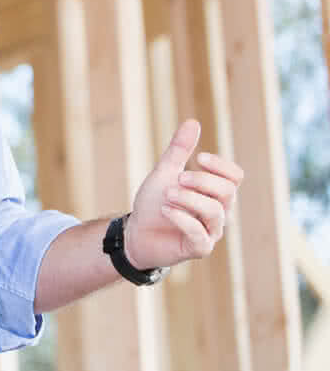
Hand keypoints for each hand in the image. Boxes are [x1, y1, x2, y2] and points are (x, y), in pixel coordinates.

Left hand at [125, 119, 243, 269]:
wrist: (135, 232)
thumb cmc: (153, 202)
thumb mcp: (164, 173)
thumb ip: (179, 151)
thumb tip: (193, 122)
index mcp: (214, 193)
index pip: (235, 177)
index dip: (222, 166)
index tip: (200, 158)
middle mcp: (218, 212)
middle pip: (227, 192)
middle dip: (203, 181)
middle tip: (179, 178)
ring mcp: (211, 232)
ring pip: (215, 212)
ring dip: (189, 199)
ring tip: (167, 194)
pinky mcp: (199, 249)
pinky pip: (201, 234)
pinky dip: (182, 219)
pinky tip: (165, 210)